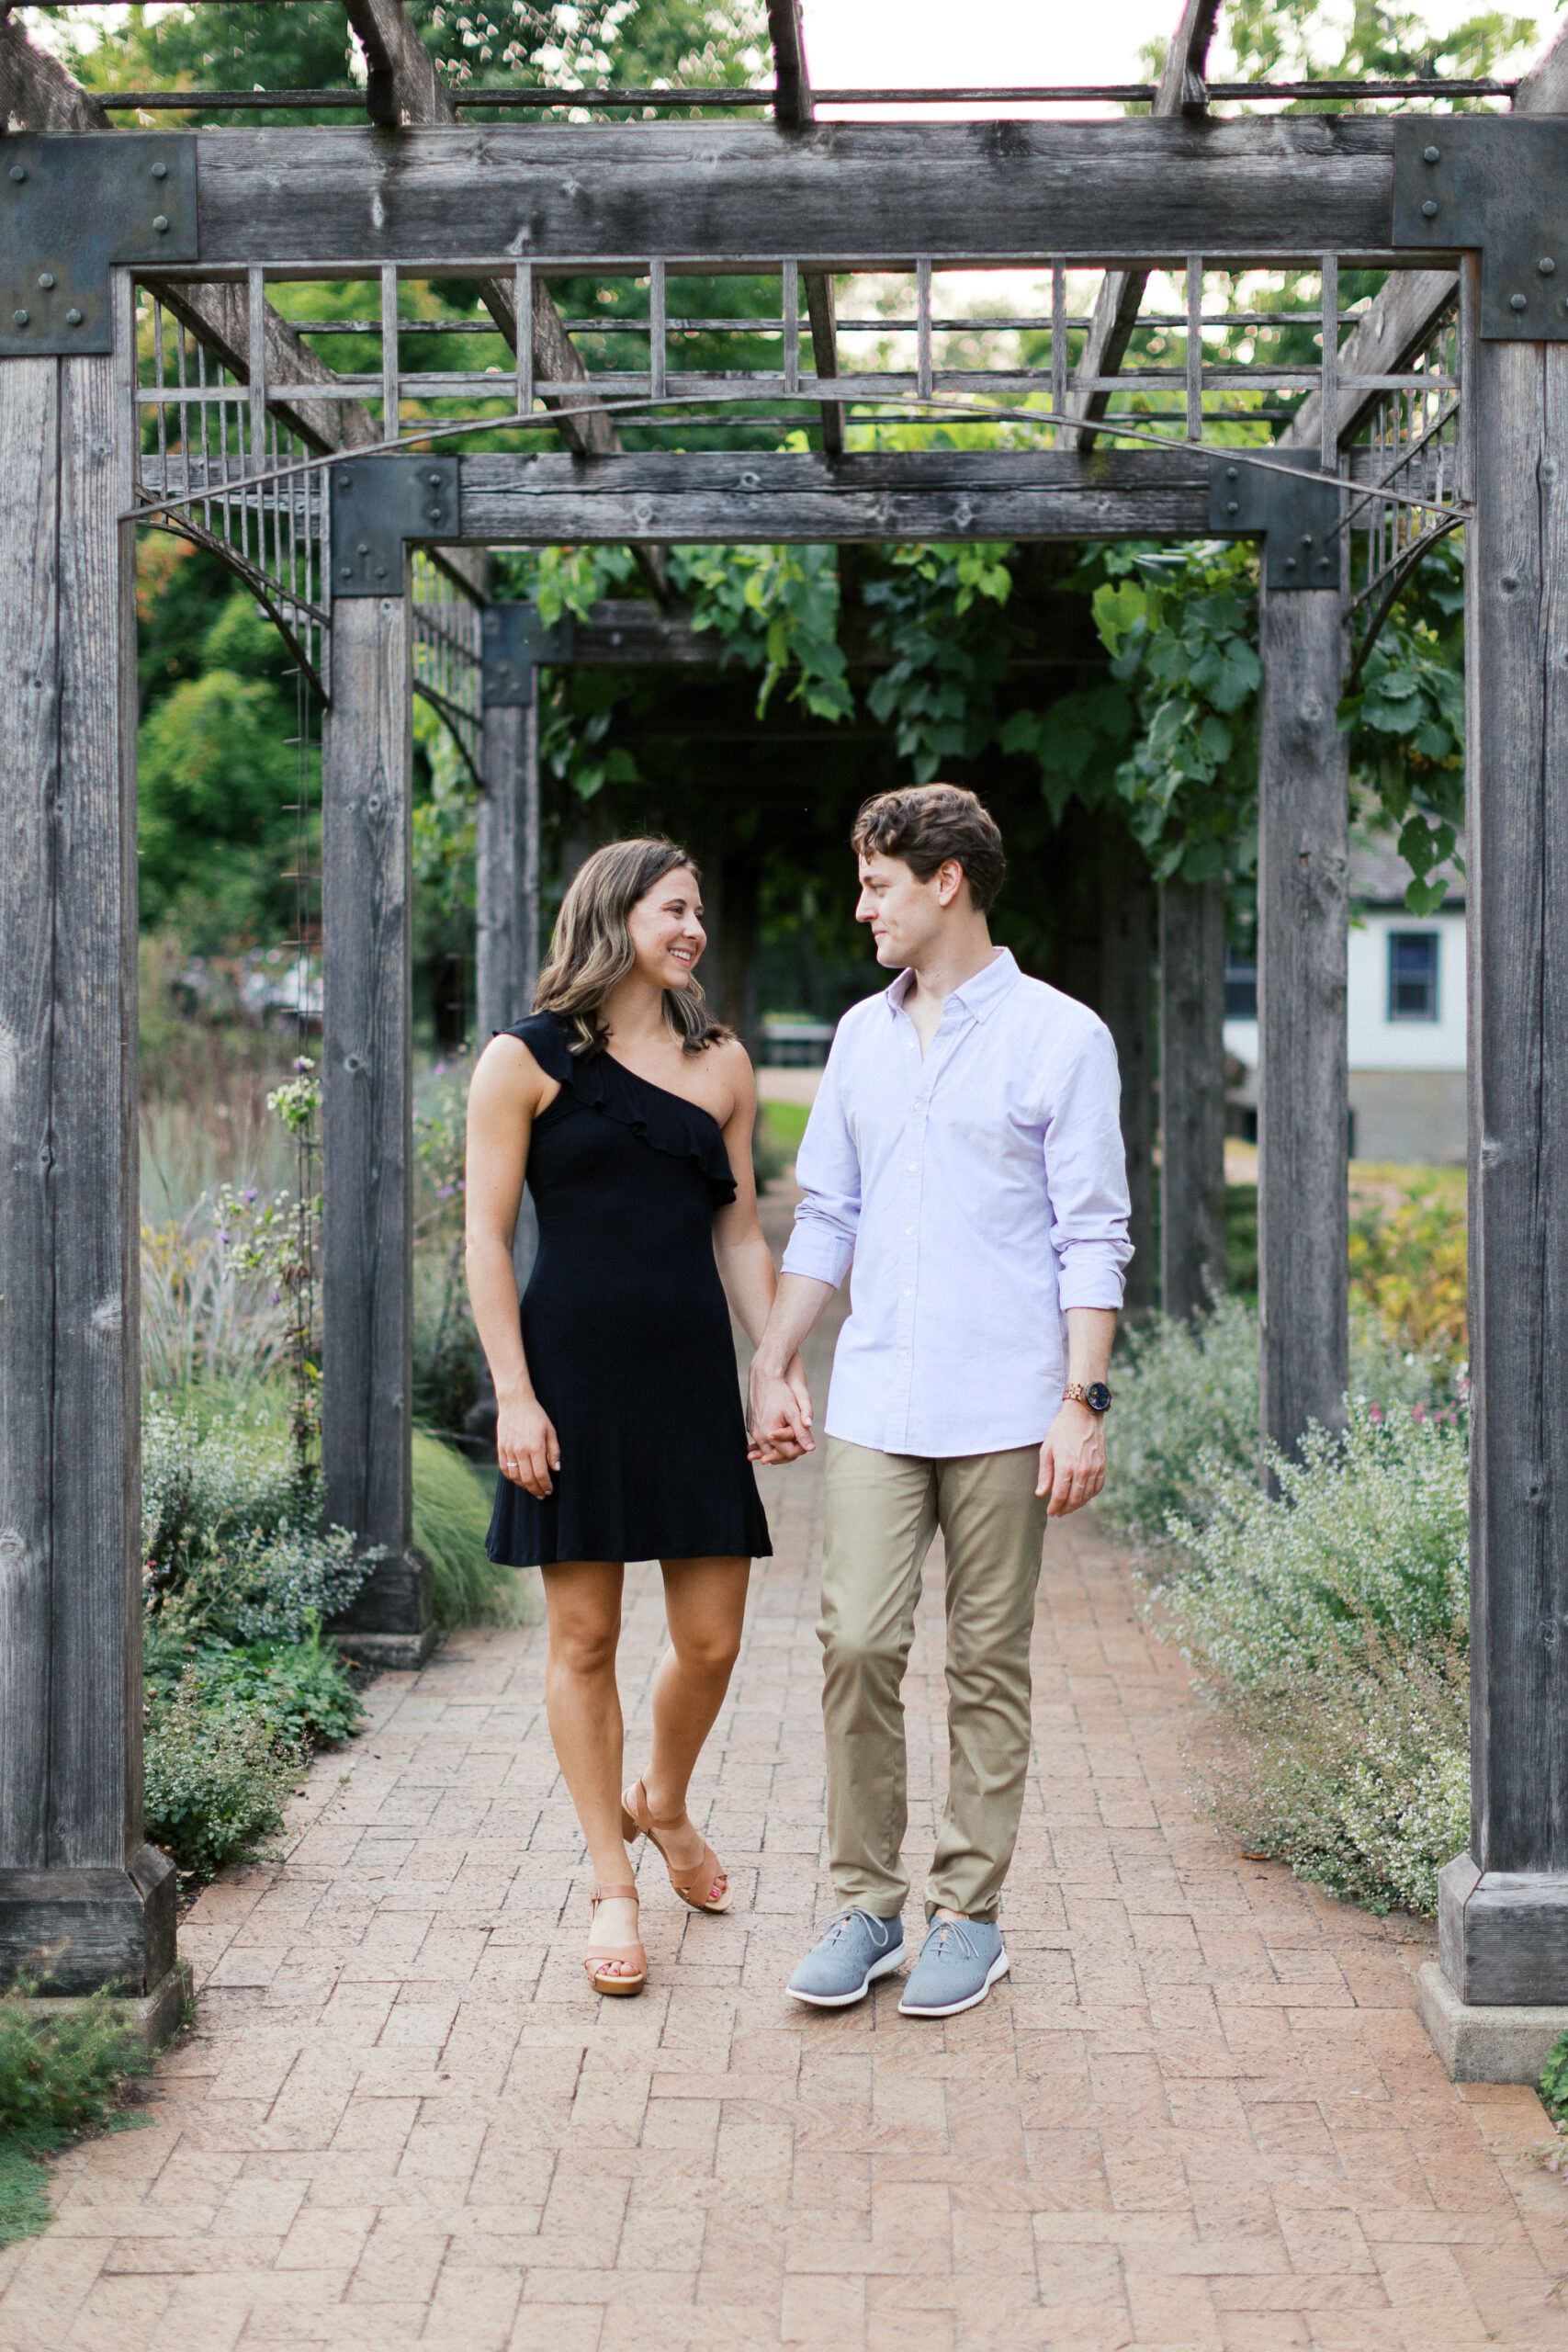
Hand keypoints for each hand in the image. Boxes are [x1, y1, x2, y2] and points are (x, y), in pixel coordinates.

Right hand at [496, 1390, 559, 1496]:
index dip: (546, 1485)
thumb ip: (554, 1451)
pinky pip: (504, 1468)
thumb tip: (556, 1469)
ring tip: (532, 1488)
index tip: (549, 1490)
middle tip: (542, 1495)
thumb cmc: (536, 1416)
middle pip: (527, 1479)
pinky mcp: (501, 1448)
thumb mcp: (550, 1430)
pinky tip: (519, 1479)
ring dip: (524, 1486)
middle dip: (536, 1490)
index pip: (541, 1474)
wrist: (515, 1402)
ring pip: (515, 1476)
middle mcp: (521, 1450)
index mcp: (535, 1446)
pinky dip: (512, 1477)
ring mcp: (509, 1449)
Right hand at [748, 1352, 813, 1463]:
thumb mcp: (794, 1413)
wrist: (764, 1377)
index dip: (801, 1449)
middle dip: (789, 1452)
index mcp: (768, 1435)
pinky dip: (771, 1440)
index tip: (808, 1443)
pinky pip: (762, 1438)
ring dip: (779, 1447)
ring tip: (792, 1444)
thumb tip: (811, 1449)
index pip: (788, 1453)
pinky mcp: (751, 1424)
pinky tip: (780, 1436)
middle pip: (775, 1455)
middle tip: (801, 1446)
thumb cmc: (780, 1393)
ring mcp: (753, 1430)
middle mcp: (758, 1435)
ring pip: (768, 1448)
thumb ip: (801, 1433)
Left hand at [1037, 1399, 1105, 1516]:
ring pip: (1086, 1496)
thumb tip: (1041, 1494)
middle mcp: (1082, 1470)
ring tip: (1068, 1507)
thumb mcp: (1047, 1449)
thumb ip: (1045, 1474)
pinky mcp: (1102, 1466)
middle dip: (1065, 1509)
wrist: (1083, 1414)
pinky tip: (1082, 1496)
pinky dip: (1089, 1495)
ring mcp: (1095, 1468)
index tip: (1050, 1512)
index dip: (1054, 1507)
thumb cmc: (1061, 1430)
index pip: (1060, 1496)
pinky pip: (1097, 1487)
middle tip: (1058, 1512)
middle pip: (1074, 1499)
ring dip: (1077, 1505)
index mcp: (1066, 1466)